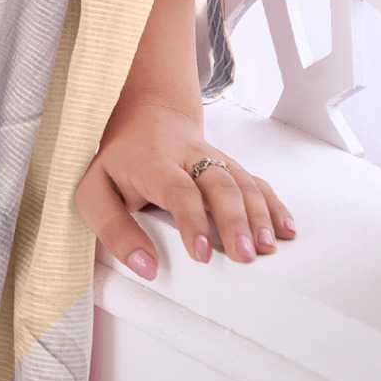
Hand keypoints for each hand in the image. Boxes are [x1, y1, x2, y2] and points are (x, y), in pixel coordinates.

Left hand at [75, 94, 296, 277]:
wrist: (145, 113)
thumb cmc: (118, 161)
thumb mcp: (94, 191)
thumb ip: (113, 229)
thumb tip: (146, 267)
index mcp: (153, 163)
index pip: (177, 189)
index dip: (192, 219)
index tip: (202, 254)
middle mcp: (188, 157)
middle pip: (219, 182)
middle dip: (235, 219)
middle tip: (246, 256)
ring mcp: (213, 157)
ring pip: (242, 180)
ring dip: (259, 214)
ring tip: (268, 248)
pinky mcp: (228, 164)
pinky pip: (255, 181)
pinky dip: (273, 204)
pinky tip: (286, 230)